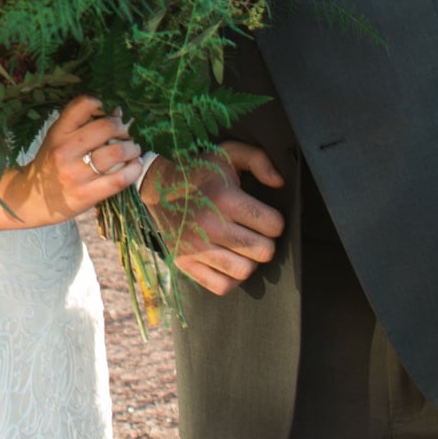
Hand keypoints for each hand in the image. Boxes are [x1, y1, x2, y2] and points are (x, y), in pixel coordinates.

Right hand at [0, 96, 144, 224]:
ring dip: (132, 148)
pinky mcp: (86, 195)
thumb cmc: (50, 165)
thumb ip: (82, 124)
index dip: (102, 104)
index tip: (109, 112)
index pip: (83, 105)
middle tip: (128, 133)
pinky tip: (135, 165)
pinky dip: (133, 170)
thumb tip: (118, 112)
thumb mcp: (57, 138)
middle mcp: (65, 151)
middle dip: (124, 128)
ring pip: (116, 152)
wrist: (33, 201)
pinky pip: (119, 179)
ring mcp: (76, 174)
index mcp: (58, 133)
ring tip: (133, 149)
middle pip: (106, 127)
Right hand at [144, 142, 285, 295]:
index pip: (273, 225)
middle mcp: (210, 225)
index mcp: (224, 198)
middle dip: (265, 243)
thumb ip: (259, 160)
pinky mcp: (184, 262)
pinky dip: (231, 278)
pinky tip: (229, 262)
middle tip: (256, 234)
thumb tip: (279, 183)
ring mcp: (195, 247)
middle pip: (263, 251)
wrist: (157, 186)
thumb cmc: (201, 171)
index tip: (265, 218)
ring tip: (242, 248)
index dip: (275, 222)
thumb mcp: (229, 152)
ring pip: (244, 271)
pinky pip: (221, 286)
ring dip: (249, 261)